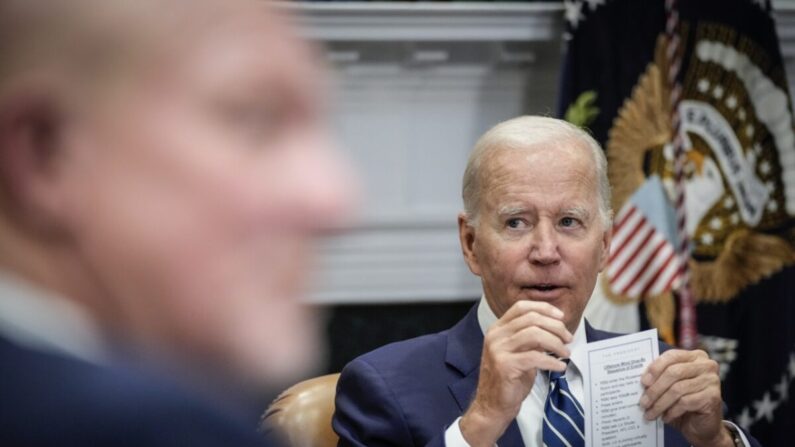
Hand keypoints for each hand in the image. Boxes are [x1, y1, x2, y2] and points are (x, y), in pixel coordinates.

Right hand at [460, 300, 571, 445]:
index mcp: (498, 329)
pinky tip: (559, 366)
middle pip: (531, 318)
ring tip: (565, 353)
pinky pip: (535, 357)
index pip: (521, 307)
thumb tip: (556, 328)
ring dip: (556, 343)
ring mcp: (498, 350)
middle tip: (568, 338)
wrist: (492, 405)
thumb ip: (530, 338)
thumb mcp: (518, 352)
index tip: (560, 317)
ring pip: (534, 334)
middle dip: (555, 327)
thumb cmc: (509, 379)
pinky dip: (552, 361)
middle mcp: (496, 336)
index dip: (544, 308)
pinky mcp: (505, 366)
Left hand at [640, 349, 733, 446]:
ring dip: (660, 403)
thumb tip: (641, 379)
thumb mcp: (670, 386)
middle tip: (643, 402)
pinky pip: (686, 402)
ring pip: (678, 389)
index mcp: (695, 356)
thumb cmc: (683, 402)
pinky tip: (665, 417)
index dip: (655, 368)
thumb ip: (660, 377)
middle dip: (655, 389)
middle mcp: (706, 365)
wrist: (702, 426)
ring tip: (650, 413)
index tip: (643, 382)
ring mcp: (712, 380)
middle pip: (674, 373)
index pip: (671, 356)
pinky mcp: (713, 397)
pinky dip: (672, 411)